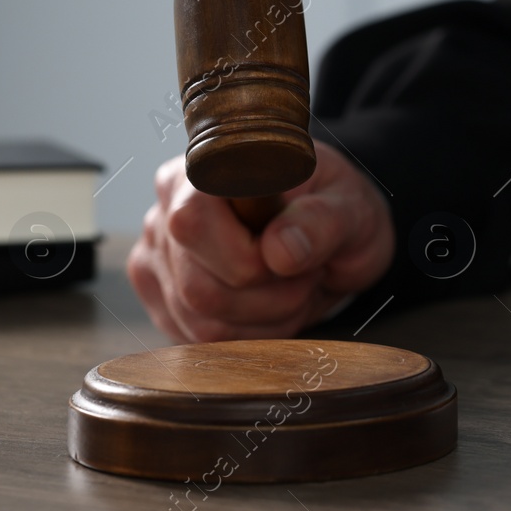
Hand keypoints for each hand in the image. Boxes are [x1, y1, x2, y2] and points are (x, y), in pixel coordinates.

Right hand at [129, 139, 393, 342]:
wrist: (331, 237)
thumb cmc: (338, 211)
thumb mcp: (352, 208)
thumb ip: (322, 221)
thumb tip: (280, 251)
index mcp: (207, 169)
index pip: (193, 222)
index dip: (247, 256)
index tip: (292, 255)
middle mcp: (168, 209)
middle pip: (198, 286)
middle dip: (270, 296)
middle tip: (308, 274)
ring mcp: (158, 256)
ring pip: (201, 321)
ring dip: (267, 318)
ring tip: (295, 285)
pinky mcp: (163, 299)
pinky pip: (199, 341)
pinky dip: (251, 334)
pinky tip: (275, 306)